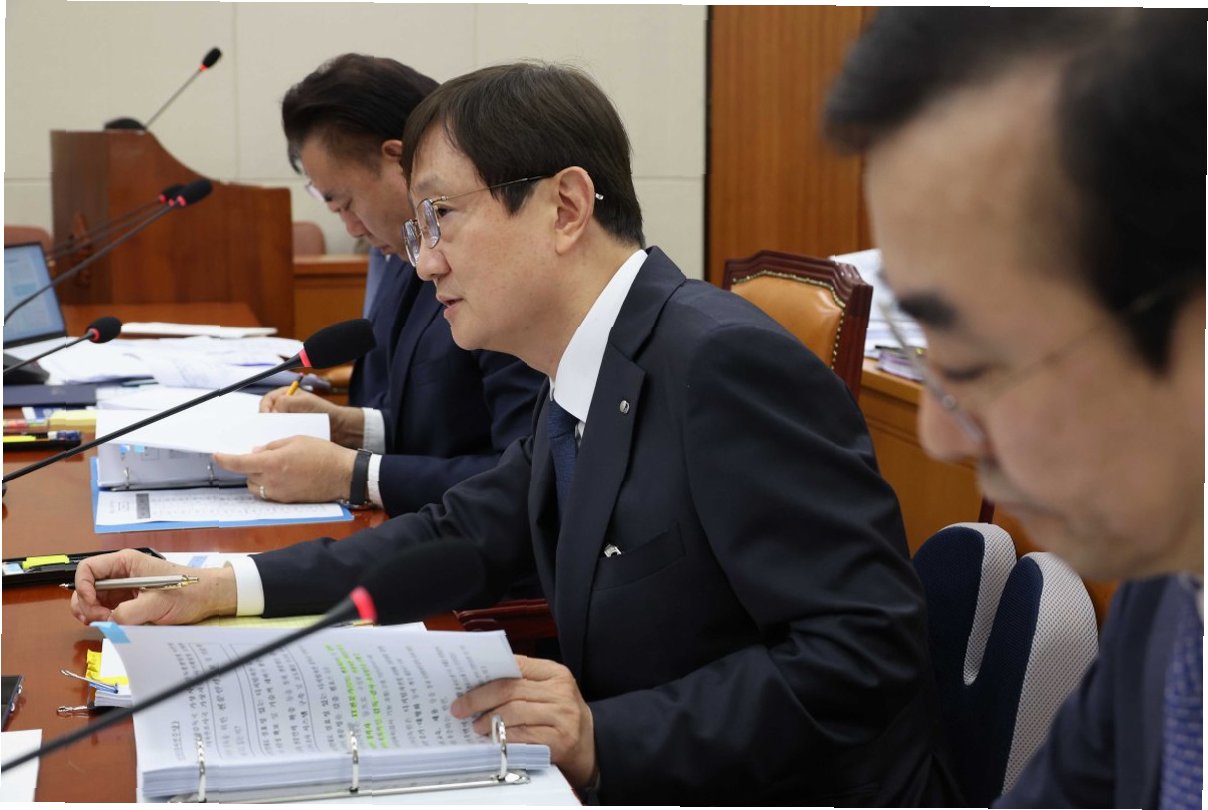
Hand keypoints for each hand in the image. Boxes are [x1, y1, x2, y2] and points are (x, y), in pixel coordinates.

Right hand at [69, 548, 236, 625]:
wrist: (206, 598)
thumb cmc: (187, 592)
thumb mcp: (158, 603)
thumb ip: (131, 612)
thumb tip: (110, 621)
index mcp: (125, 563)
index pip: (87, 568)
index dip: (82, 586)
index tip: (92, 604)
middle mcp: (120, 573)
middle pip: (85, 587)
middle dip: (87, 605)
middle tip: (102, 619)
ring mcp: (122, 588)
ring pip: (92, 600)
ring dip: (93, 614)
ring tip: (109, 622)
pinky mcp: (126, 601)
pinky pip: (105, 610)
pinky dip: (103, 619)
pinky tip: (114, 624)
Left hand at [213, 436, 357, 503]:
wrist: (343, 474)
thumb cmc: (323, 453)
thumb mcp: (296, 440)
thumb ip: (273, 446)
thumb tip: (257, 452)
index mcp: (273, 463)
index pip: (239, 463)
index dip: (225, 459)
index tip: (217, 455)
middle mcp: (272, 481)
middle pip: (248, 476)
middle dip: (250, 466)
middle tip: (263, 456)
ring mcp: (280, 493)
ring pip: (257, 487)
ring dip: (258, 477)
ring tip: (274, 467)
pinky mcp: (287, 501)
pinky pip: (270, 494)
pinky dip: (270, 485)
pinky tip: (285, 476)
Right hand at [260, 386, 363, 447]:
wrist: (339, 426)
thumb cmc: (324, 410)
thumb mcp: (305, 402)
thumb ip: (288, 402)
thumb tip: (273, 409)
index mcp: (286, 395)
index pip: (267, 400)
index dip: (264, 408)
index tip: (267, 417)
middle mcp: (285, 406)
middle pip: (267, 414)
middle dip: (266, 422)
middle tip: (268, 431)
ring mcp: (288, 419)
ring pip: (272, 425)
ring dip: (272, 431)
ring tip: (274, 438)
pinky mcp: (292, 430)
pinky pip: (281, 434)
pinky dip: (280, 438)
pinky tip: (282, 443)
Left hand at [451, 656, 596, 788]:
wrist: (591, 745)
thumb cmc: (561, 716)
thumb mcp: (548, 692)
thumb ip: (522, 683)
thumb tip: (478, 685)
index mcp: (555, 673)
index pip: (516, 665)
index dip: (486, 675)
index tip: (464, 686)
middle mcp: (561, 691)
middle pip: (510, 689)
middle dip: (479, 699)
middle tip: (460, 709)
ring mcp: (563, 716)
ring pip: (514, 712)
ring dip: (489, 720)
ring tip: (477, 727)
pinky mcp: (560, 740)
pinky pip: (523, 736)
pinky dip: (504, 737)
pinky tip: (494, 740)